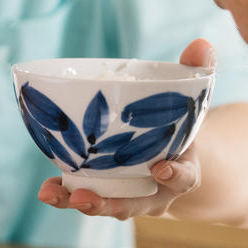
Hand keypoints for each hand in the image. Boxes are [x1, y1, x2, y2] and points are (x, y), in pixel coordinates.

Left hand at [37, 39, 215, 219]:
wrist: (166, 145)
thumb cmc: (177, 119)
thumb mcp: (191, 96)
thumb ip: (197, 70)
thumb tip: (202, 43)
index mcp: (182, 170)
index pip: (184, 179)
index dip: (175, 176)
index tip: (161, 169)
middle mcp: (154, 191)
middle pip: (134, 204)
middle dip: (110, 204)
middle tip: (85, 198)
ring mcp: (127, 195)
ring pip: (106, 205)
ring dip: (80, 201)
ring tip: (51, 194)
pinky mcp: (103, 191)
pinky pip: (84, 197)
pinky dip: (64, 194)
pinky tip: (46, 189)